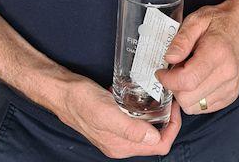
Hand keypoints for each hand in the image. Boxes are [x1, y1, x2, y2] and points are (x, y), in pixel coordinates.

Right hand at [55, 75, 180, 157]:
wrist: (63, 92)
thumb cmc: (81, 101)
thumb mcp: (106, 114)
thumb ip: (129, 129)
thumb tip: (154, 138)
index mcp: (122, 146)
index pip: (159, 146)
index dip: (173, 128)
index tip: (175, 107)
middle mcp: (121, 143)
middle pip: (156, 140)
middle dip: (168, 121)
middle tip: (171, 98)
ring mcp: (118, 133)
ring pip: (148, 130)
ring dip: (158, 115)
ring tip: (162, 96)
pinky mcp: (114, 122)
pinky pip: (137, 121)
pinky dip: (146, 111)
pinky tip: (146, 96)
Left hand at [157, 0, 238, 114]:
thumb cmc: (219, 21)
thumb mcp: (196, 20)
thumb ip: (181, 39)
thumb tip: (168, 58)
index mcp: (217, 53)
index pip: (187, 81)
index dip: (168, 80)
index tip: (161, 71)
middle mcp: (227, 73)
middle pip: (188, 98)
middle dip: (174, 87)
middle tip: (175, 70)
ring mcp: (231, 87)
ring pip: (194, 107)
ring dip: (184, 94)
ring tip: (187, 74)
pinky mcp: (231, 95)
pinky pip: (204, 108)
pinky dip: (195, 98)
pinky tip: (197, 81)